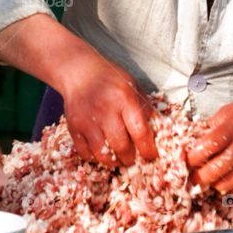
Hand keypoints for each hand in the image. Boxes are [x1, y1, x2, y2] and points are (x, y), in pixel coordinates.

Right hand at [59, 50, 157, 167]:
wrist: (79, 70)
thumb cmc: (111, 80)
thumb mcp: (134, 87)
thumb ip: (146, 109)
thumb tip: (159, 132)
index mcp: (125, 99)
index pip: (140, 132)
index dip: (148, 149)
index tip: (151, 155)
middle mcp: (106, 110)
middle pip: (121, 146)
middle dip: (130, 158)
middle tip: (132, 158)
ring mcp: (87, 119)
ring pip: (102, 153)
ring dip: (112, 161)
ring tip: (117, 159)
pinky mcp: (73, 126)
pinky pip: (85, 152)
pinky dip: (94, 158)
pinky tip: (100, 153)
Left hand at [185, 92, 232, 193]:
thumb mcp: (228, 111)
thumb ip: (209, 126)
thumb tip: (190, 137)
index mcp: (230, 129)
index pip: (203, 149)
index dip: (189, 158)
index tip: (181, 160)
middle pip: (211, 171)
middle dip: (195, 176)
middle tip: (188, 175)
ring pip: (223, 183)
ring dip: (209, 183)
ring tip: (202, 178)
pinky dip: (225, 184)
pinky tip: (219, 177)